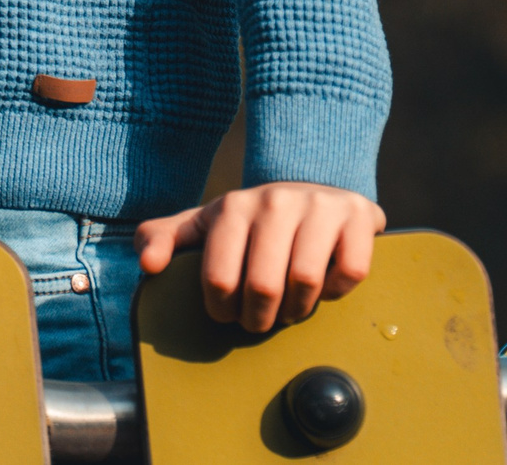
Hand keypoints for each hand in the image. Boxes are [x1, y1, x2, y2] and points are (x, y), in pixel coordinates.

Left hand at [138, 182, 386, 332]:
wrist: (313, 186)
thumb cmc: (252, 219)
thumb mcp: (204, 224)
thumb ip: (164, 238)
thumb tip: (148, 264)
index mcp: (233, 206)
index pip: (220, 278)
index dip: (222, 309)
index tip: (228, 313)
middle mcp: (276, 200)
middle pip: (264, 286)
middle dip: (259, 318)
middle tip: (260, 320)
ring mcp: (320, 206)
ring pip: (306, 281)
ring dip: (297, 309)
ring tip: (289, 308)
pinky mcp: (359, 217)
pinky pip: (350, 272)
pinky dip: (337, 292)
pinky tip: (326, 286)